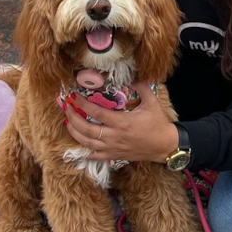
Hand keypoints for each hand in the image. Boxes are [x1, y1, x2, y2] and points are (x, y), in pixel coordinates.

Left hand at [63, 84, 179, 163]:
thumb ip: (141, 87)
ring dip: (74, 133)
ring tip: (67, 122)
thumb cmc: (158, 123)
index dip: (83, 104)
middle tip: (67, 108)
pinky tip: (78, 145)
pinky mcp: (114, 155)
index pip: (96, 112)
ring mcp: (113, 148)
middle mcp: (114, 136)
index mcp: (121, 122)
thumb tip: (132, 75)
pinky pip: (95, 156)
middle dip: (73, 118)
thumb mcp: (151, 102)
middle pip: (86, 129)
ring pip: (87, 143)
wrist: (164, 145)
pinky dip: (84, 152)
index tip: (74, 96)